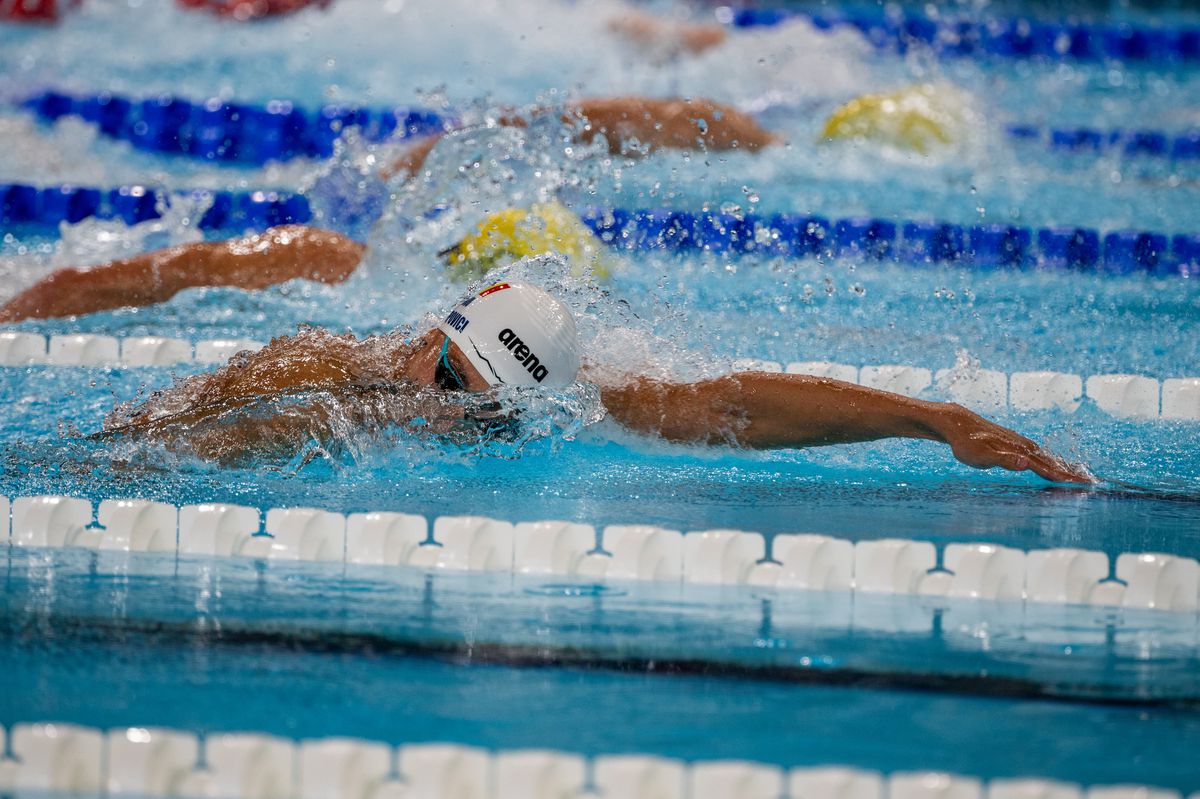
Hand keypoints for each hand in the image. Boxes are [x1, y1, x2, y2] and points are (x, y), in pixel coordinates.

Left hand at [938, 404, 1093, 483]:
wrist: (957, 422)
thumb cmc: (966, 443)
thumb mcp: (981, 456)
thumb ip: (1005, 461)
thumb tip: (1027, 463)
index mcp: (1018, 451)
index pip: (1045, 467)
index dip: (1062, 476)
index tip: (1081, 484)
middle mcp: (1022, 445)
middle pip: (1050, 461)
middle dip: (1069, 472)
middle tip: (1089, 482)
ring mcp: (1018, 442)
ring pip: (1045, 455)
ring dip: (1061, 465)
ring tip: (1075, 473)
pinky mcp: (1012, 441)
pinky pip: (1036, 452)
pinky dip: (1047, 458)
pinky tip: (1048, 461)